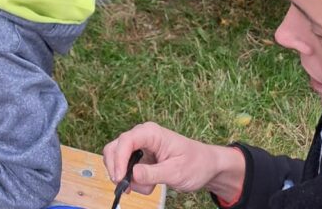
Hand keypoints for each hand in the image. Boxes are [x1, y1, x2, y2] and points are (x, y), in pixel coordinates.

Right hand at [103, 123, 245, 200]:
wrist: (206, 166)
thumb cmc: (195, 164)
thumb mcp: (176, 172)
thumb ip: (153, 173)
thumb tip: (131, 175)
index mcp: (151, 133)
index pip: (126, 141)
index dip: (118, 159)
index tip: (120, 179)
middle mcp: (142, 136)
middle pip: (115, 148)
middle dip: (117, 169)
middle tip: (125, 188)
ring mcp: (140, 147)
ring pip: (117, 159)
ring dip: (127, 177)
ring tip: (147, 188)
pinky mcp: (140, 157)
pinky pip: (127, 168)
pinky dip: (132, 180)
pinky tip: (149, 186)